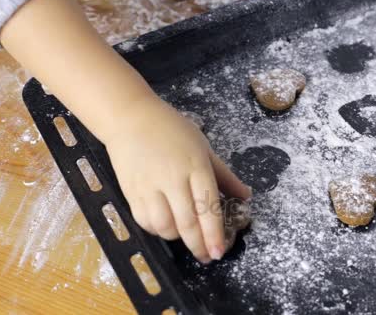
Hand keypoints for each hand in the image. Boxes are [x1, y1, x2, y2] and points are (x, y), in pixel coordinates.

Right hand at [104, 96, 250, 262]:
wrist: (130, 118)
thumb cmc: (171, 130)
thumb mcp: (203, 147)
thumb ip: (224, 175)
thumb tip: (245, 195)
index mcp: (195, 166)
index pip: (208, 206)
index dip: (214, 233)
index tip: (219, 251)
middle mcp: (173, 178)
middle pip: (187, 222)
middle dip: (199, 245)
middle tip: (207, 256)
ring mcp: (149, 186)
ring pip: (165, 226)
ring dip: (178, 238)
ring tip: (186, 236)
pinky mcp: (131, 191)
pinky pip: (144, 221)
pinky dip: (157, 230)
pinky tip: (165, 227)